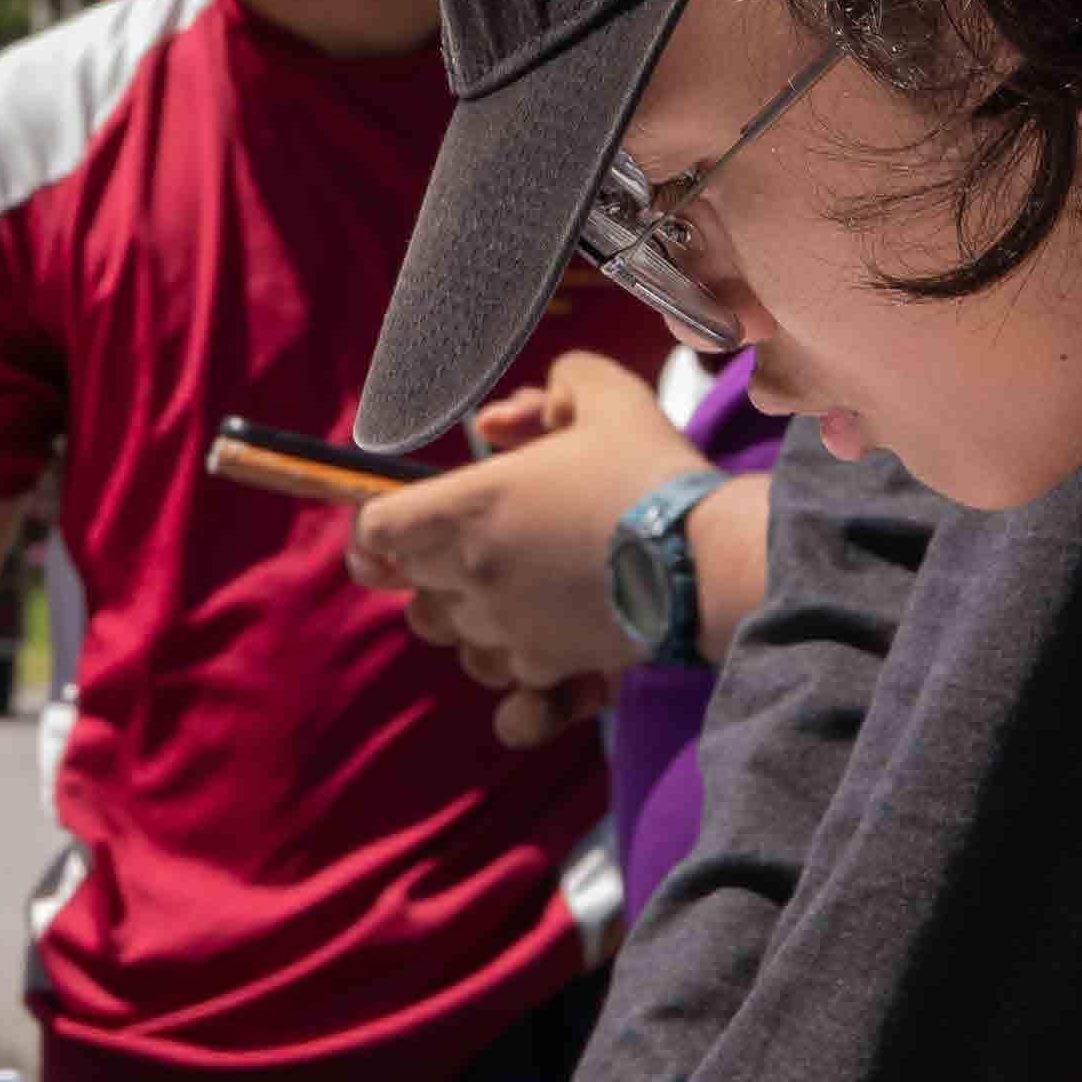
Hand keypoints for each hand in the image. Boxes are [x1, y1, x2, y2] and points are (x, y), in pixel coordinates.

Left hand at [348, 351, 702, 746]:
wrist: (706, 555)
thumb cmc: (649, 473)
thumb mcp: (605, 397)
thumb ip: (553, 385)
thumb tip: (496, 424)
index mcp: (468, 506)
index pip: (376, 530)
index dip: (376, 527)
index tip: (393, 525)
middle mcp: (472, 574)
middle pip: (411, 589)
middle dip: (434, 568)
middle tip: (481, 545)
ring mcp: (505, 628)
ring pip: (455, 639)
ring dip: (473, 622)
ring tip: (517, 597)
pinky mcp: (546, 666)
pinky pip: (505, 695)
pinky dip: (516, 689)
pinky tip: (536, 674)